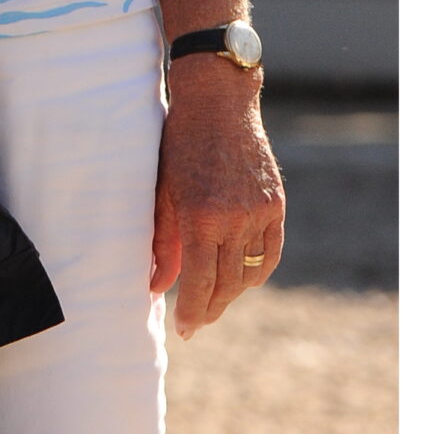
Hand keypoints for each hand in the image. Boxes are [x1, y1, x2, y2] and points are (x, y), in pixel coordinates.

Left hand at [150, 59, 285, 335]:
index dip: (193, 311)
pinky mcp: (277, 204)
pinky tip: (241, 279)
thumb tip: (156, 286)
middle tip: (197, 322)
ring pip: (250, 272)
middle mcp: (235, 219)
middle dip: (210, 307)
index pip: (200, 282)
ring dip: (232, 292)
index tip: (185, 330)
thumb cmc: (179, 144)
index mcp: (201, 216)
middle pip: (227, 283)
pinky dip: (256, 270)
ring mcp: (260, 212)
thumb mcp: (162, 192)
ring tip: (214, 300)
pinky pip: (270, 252)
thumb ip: (161, 243)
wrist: (218, 104)